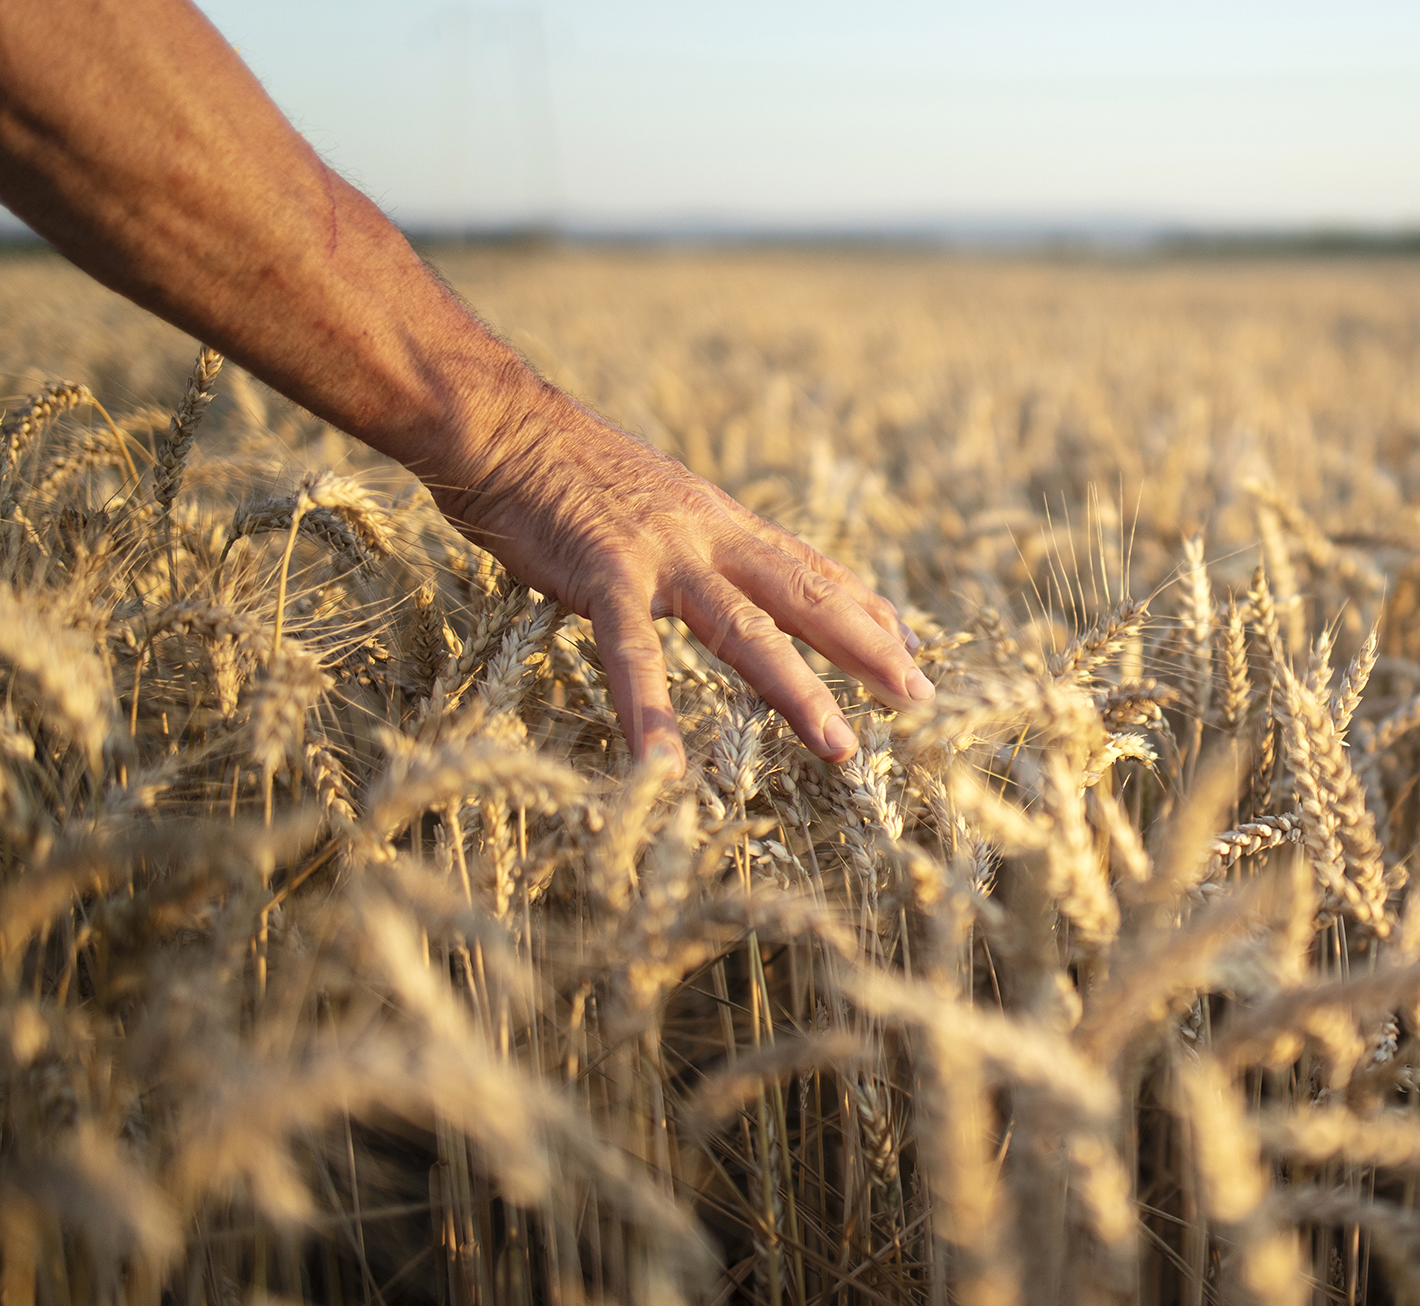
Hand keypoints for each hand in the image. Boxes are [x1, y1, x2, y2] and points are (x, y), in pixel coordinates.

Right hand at [430, 385, 927, 768]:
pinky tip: (665, 768)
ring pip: (745, 629)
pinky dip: (650, 711)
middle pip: (806, 596)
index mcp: (721, 521)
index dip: (864, 607)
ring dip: (796, 691)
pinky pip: (632, 653)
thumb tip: (733, 569)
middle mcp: (709, 535)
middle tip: (920, 699)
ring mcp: (661, 556)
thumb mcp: (656, 499)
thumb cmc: (564, 467)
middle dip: (868, 649)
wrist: (499, 422)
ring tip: (839, 747)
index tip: (910, 645)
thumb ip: (698, 538)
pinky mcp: (602, 575)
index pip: (809, 568)